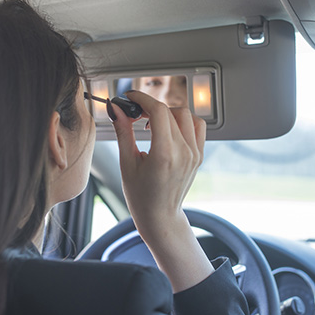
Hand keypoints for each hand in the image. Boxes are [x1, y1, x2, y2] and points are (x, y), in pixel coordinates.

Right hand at [111, 91, 213, 291]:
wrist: (160, 216)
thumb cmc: (141, 196)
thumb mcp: (126, 164)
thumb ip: (123, 132)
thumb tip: (116, 109)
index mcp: (164, 154)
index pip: (158, 110)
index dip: (142, 99)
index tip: (130, 98)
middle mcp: (183, 152)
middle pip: (170, 110)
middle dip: (150, 106)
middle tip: (135, 113)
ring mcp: (194, 153)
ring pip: (186, 115)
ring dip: (168, 112)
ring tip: (152, 124)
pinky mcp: (199, 155)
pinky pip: (197, 126)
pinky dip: (183, 121)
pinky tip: (168, 130)